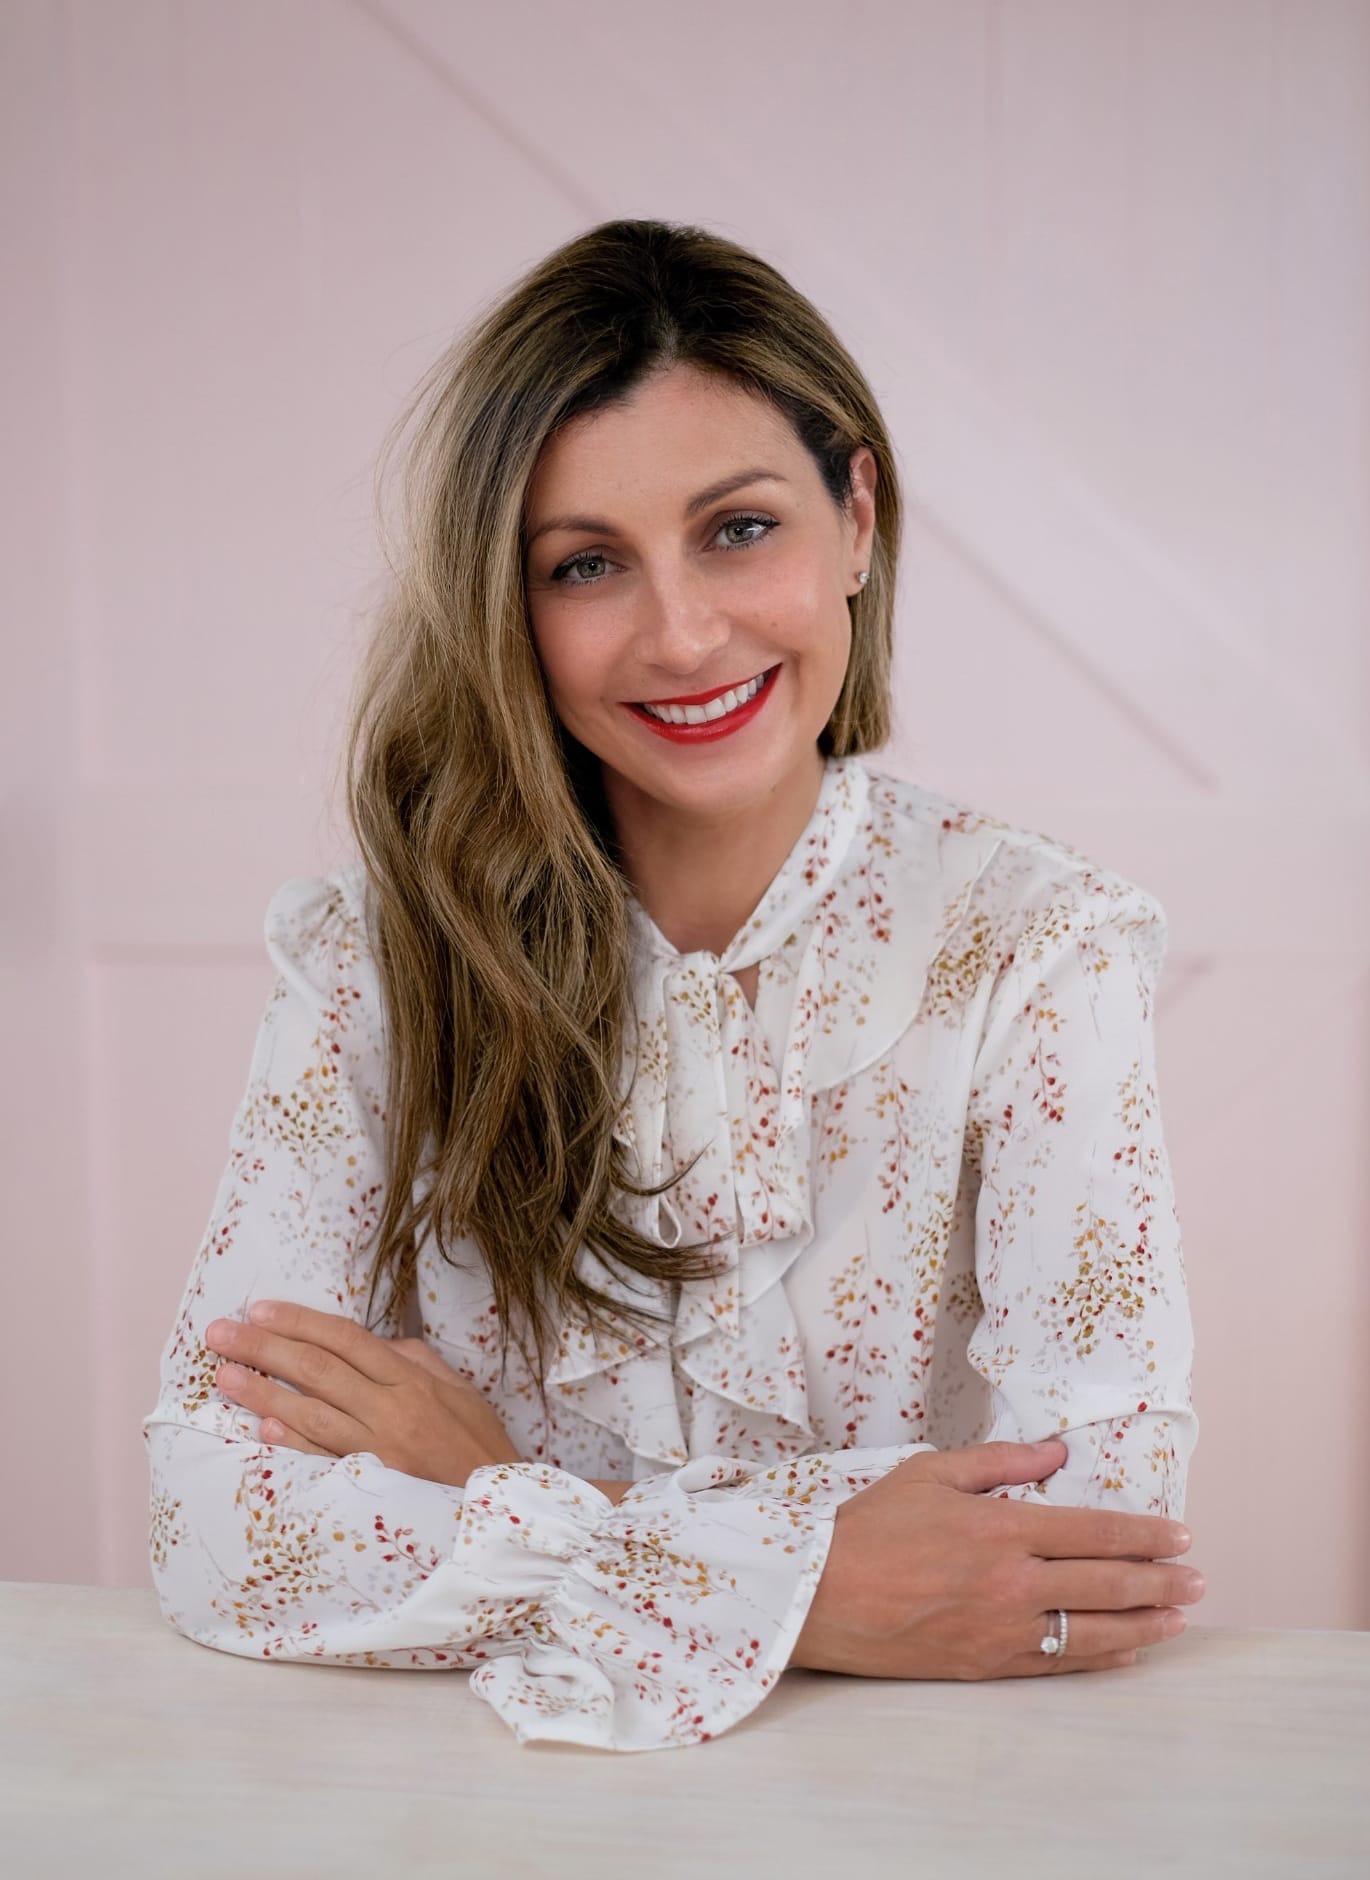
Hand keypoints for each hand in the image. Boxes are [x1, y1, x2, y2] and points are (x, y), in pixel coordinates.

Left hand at [204, 1301, 521, 1487]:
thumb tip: (380, 1344)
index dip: (301, 1321)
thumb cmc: (480, 1447)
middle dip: (264, 1347)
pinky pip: (324, 1460)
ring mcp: (380, 1449)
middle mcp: (393, 1409)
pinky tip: (261, 1429)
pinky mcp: (372, 1485)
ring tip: (224, 1376)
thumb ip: (417, 1363)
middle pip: (318, 1369)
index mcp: (412, 1381)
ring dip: (263, 1393)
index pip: (347, 1339)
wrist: (499, 1511)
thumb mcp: (460, 1392)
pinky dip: (292, 1442)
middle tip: (219, 1333)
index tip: (259, 1308)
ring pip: (312, 1412)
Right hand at [791, 1439, 1204, 1679]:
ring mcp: (1002, 1630)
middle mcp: (1012, 1582)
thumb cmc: (871, 1528)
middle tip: (1197, 1581)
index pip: (1094, 1532)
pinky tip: (1126, 1651)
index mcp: (1002, 1528)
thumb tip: (1056, 1454)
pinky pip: (1058, 1665)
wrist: (821, 1595)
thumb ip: (1000, 1462)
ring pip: (1093, 1631)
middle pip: (1107, 1584)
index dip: (1144, 1536)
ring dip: (1145, 1625)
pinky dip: (1100, 1658)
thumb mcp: (931, 1472)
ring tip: (1178, 1619)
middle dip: (1161, 1582)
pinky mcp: (986, 1665)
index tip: (1180, 1536)